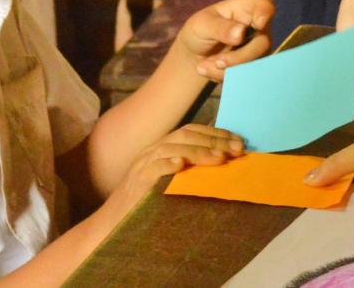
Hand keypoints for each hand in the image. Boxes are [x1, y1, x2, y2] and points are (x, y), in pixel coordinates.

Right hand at [107, 124, 245, 210]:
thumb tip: (223, 164)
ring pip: (171, 147)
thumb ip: (189, 170)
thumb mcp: (170, 181)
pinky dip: (167, 164)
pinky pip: (152, 169)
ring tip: (220, 158)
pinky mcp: (137, 182)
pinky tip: (181, 165)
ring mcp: (143, 165)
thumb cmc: (146, 204)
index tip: (239, 142)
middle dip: (214, 140)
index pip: (191, 131)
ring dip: (198, 151)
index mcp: (162, 148)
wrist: (114, 222)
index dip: (216, 133)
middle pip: (185, 135)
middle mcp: (152, 151)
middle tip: (238, 149)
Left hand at [173, 0, 275, 81]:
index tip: (259, 23)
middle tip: (217, 61)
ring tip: (203, 66)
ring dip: (228, 69)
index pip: (264, 1)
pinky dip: (225, 76)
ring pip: (256, 63)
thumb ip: (220, 27)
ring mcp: (258, 46)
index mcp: (245, 6)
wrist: (195, 54)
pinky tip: (208, 70)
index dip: (266, 11)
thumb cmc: (200, 30)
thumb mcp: (202, 25)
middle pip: (263, 43)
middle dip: (239, 57)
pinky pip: (246, 75)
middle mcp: (258, 25)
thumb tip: (240, 33)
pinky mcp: (254, 64)